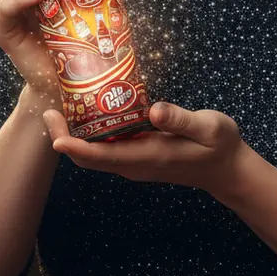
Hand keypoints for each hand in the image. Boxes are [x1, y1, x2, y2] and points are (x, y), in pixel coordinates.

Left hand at [42, 101, 248, 197]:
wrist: (227, 169)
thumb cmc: (219, 146)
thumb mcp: (209, 128)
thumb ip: (182, 119)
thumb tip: (155, 110)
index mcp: (147, 157)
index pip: (100, 156)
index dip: (73, 146)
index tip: (54, 130)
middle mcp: (135, 164)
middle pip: (88, 158)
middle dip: (64, 138)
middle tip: (49, 110)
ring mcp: (135, 162)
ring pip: (95, 154)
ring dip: (75, 136)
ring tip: (62, 106)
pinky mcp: (138, 156)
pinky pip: (106, 149)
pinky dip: (91, 135)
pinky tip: (90, 111)